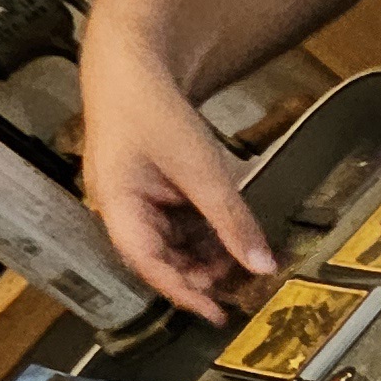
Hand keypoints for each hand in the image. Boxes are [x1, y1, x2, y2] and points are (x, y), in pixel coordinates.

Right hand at [77, 43, 274, 325]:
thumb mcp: (201, 168)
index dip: (186, 295)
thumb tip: (262, 266)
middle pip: (164, 261)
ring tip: (244, 255)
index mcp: (118, 207)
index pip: (151, 267)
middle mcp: (122, 212)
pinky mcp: (153, 193)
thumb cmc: (152, 109)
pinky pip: (180, 225)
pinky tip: (231, 233)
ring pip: (176, 246)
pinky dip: (206, 232)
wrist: (132, 64)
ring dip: (209, 254)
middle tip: (246, 280)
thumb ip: (232, 220)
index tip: (220, 316)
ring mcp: (137, 202)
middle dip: (203, 274)